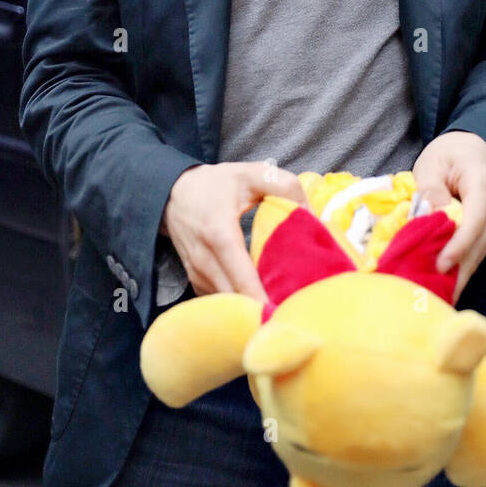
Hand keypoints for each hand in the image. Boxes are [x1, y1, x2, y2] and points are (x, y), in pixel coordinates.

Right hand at [161, 160, 306, 303]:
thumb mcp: (251, 174)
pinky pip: (221, 303)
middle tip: (296, 312)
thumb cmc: (215, 184)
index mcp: (220, 235)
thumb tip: (313, 217)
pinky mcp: (196, 282)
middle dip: (266, 310)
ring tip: (283, 307)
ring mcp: (197, 275)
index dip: (266, 302)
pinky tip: (261, 300)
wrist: (172, 193)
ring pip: (229, 306)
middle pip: (238, 301)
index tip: (290, 312)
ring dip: (254, 309)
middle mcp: (205, 261)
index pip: (244, 281)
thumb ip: (286, 187)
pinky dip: (241, 305)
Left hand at [411, 131, 485, 303]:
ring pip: (480, 251)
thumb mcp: (432, 163)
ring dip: (459, 273)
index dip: (458, 245)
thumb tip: (432, 215)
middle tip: (432, 293)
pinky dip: (462, 265)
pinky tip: (444, 282)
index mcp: (483, 181)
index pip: (475, 219)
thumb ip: (430, 188)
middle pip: (479, 242)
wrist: (471, 150)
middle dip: (457, 269)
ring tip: (435, 294)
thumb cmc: (449, 155)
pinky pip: (478, 251)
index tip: (440, 265)